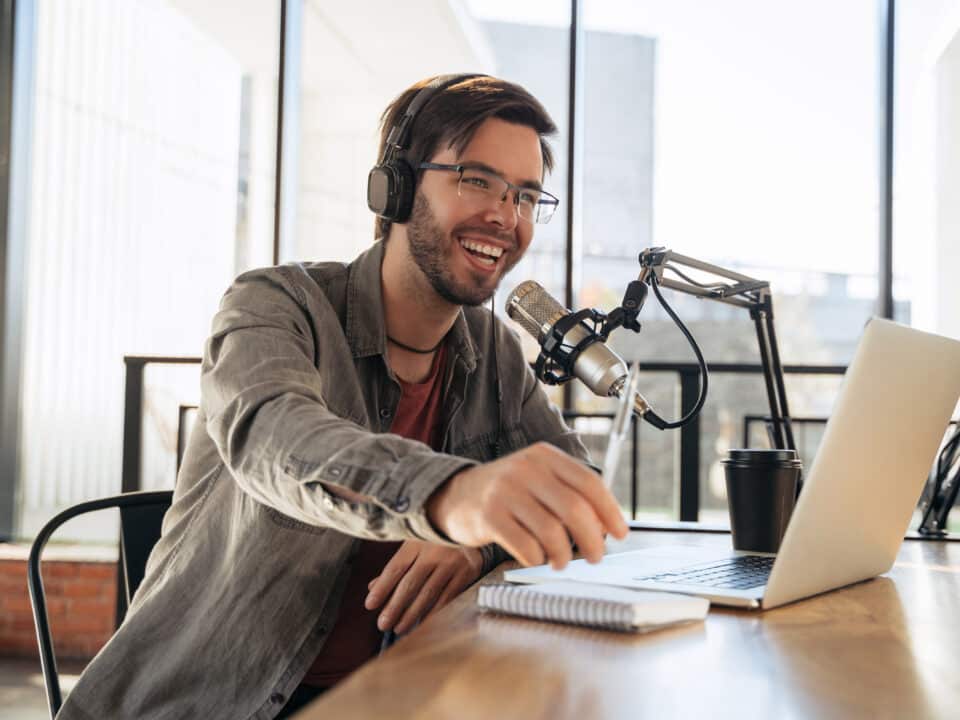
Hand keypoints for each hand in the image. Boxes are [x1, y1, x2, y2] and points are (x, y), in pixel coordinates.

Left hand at [364, 540, 483, 634]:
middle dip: (394, 606)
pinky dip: (433, 612)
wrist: (473, 526)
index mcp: (417, 542)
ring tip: (399, 628)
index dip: (382, 587)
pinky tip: (423, 623)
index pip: (395, 568)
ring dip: (412, 614)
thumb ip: (396, 566)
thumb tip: (372, 587)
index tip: (370, 605)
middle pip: (410, 584)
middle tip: (383, 624)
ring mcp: (451, 562)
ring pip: (428, 594)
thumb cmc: (436, 540)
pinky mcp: (466, 573)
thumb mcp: (415, 545)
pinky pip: (447, 597)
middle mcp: (434, 551)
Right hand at [426, 442, 628, 569]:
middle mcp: (526, 468)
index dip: (609, 511)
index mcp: (545, 456)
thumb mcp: (539, 480)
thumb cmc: (509, 494)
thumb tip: (606, 528)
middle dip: (592, 539)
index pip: (589, 483)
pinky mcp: (489, 516)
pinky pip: (526, 546)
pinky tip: (536, 557)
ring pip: (552, 531)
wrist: (456, 495)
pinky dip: (537, 559)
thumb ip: (569, 495)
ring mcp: (505, 491)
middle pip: (575, 509)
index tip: (620, 534)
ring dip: (564, 554)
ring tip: (562, 561)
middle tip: (596, 557)